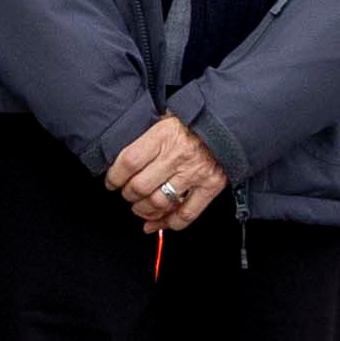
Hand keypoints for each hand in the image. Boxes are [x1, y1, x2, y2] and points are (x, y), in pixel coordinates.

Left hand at [103, 112, 226, 231]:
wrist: (228, 124)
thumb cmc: (193, 120)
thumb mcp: (165, 116)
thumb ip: (146, 134)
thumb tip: (120, 152)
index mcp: (163, 135)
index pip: (129, 162)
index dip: (115, 177)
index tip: (111, 182)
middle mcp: (177, 156)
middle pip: (140, 186)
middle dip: (128, 195)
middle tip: (127, 194)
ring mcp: (194, 174)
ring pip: (159, 203)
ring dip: (144, 211)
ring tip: (140, 208)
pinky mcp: (210, 187)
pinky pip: (186, 214)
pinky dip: (169, 223)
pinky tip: (158, 223)